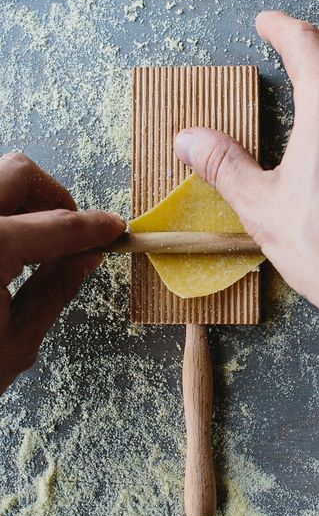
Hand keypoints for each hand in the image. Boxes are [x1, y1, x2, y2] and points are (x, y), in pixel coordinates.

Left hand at [0, 152, 124, 394]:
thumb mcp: (15, 342)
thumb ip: (57, 289)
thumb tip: (87, 256)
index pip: (57, 224)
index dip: (93, 227)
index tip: (112, 229)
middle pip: (18, 173)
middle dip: (54, 196)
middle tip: (71, 231)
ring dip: (21, 201)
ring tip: (35, 241)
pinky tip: (4, 250)